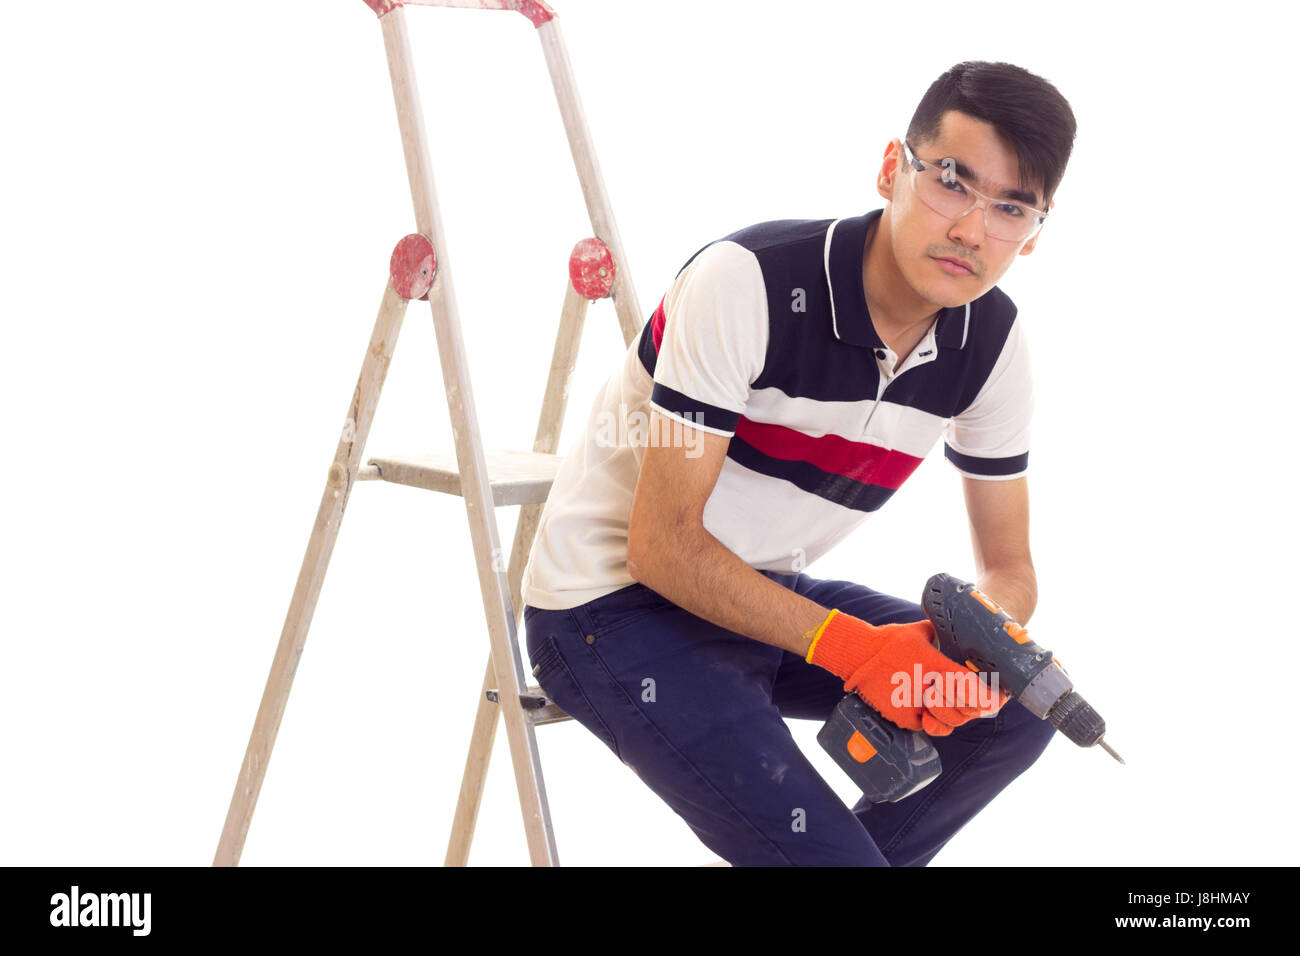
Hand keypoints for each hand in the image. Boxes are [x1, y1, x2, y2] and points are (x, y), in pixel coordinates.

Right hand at [807, 611, 1004, 734]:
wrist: (858, 655)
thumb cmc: (888, 641)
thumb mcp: (919, 631)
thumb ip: (938, 632)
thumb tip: (953, 628)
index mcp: (936, 667)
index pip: (972, 687)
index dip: (989, 695)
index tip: (999, 697)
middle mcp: (929, 689)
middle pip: (963, 711)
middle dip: (971, 708)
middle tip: (976, 703)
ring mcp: (916, 706)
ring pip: (946, 722)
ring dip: (950, 715)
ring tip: (948, 705)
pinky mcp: (903, 717)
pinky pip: (925, 725)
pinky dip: (929, 720)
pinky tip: (927, 708)